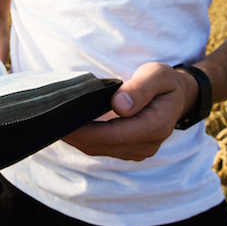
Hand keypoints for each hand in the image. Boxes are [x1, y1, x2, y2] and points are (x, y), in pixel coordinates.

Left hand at [63, 62, 197, 160]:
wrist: (178, 96)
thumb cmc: (165, 82)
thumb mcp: (158, 75)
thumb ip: (140, 88)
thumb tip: (119, 105)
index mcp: (154, 127)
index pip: (110, 136)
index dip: (83, 132)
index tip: (61, 121)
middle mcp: (145, 145)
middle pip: (100, 145)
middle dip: (74, 135)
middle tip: (48, 120)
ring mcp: (137, 150)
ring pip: (98, 149)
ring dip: (76, 138)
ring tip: (54, 122)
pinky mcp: (128, 149)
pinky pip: (102, 147)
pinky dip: (84, 138)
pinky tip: (70, 126)